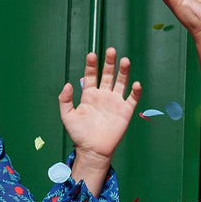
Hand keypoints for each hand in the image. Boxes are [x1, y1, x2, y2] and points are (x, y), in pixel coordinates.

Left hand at [58, 48, 140, 194]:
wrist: (92, 150)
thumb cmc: (79, 134)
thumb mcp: (67, 116)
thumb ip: (65, 100)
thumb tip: (69, 83)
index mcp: (89, 95)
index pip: (92, 75)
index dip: (92, 65)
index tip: (92, 54)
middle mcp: (103, 95)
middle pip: (108, 74)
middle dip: (109, 63)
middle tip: (111, 51)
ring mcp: (115, 102)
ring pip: (121, 82)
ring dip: (123, 71)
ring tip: (124, 60)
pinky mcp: (125, 111)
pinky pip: (132, 98)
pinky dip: (135, 91)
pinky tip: (135, 84)